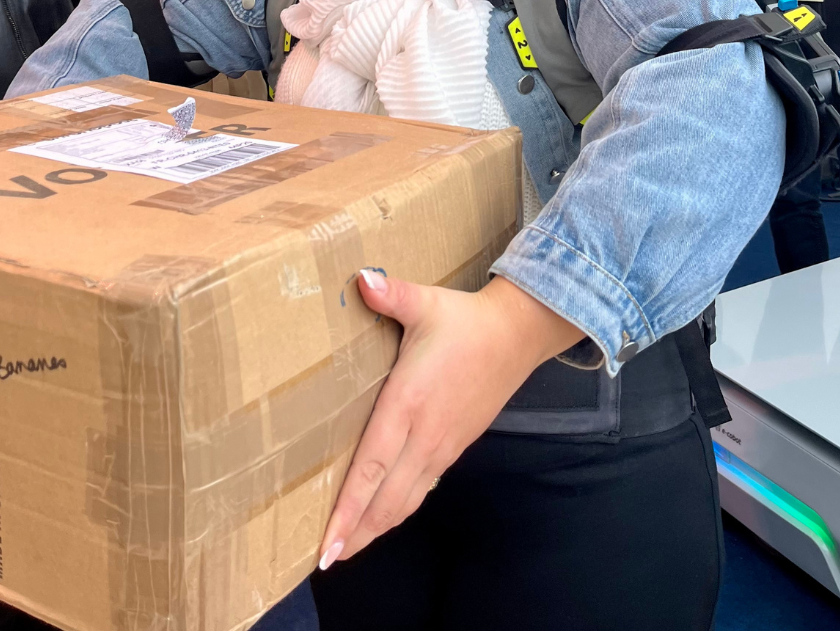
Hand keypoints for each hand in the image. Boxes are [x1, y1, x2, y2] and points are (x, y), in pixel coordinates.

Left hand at [317, 271, 582, 568]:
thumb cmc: (465, 320)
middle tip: (323, 560)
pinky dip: (398, 509)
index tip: (327, 541)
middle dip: (355, 531)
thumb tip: (361, 279)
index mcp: (410, 402)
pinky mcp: (455, 446)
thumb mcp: (425, 302)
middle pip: (386, 497)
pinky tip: (385, 517)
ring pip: (405, 500)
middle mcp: (425, 434)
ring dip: (375, 527)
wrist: (517, 335)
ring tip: (346, 550)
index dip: (349, 507)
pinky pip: (422, 488)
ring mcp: (443, 445)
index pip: (373, 466)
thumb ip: (391, 294)